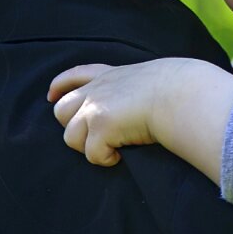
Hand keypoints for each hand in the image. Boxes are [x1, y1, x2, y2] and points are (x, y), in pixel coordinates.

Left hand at [48, 60, 184, 166]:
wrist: (181, 95)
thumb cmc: (178, 89)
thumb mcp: (152, 77)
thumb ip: (137, 87)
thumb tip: (143, 103)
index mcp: (112, 75)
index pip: (77, 74)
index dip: (60, 85)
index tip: (51, 95)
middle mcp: (97, 89)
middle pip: (61, 110)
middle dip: (72, 125)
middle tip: (96, 136)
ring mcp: (95, 107)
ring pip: (70, 137)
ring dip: (89, 147)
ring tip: (112, 148)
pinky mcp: (100, 128)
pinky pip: (91, 154)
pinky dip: (105, 159)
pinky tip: (121, 155)